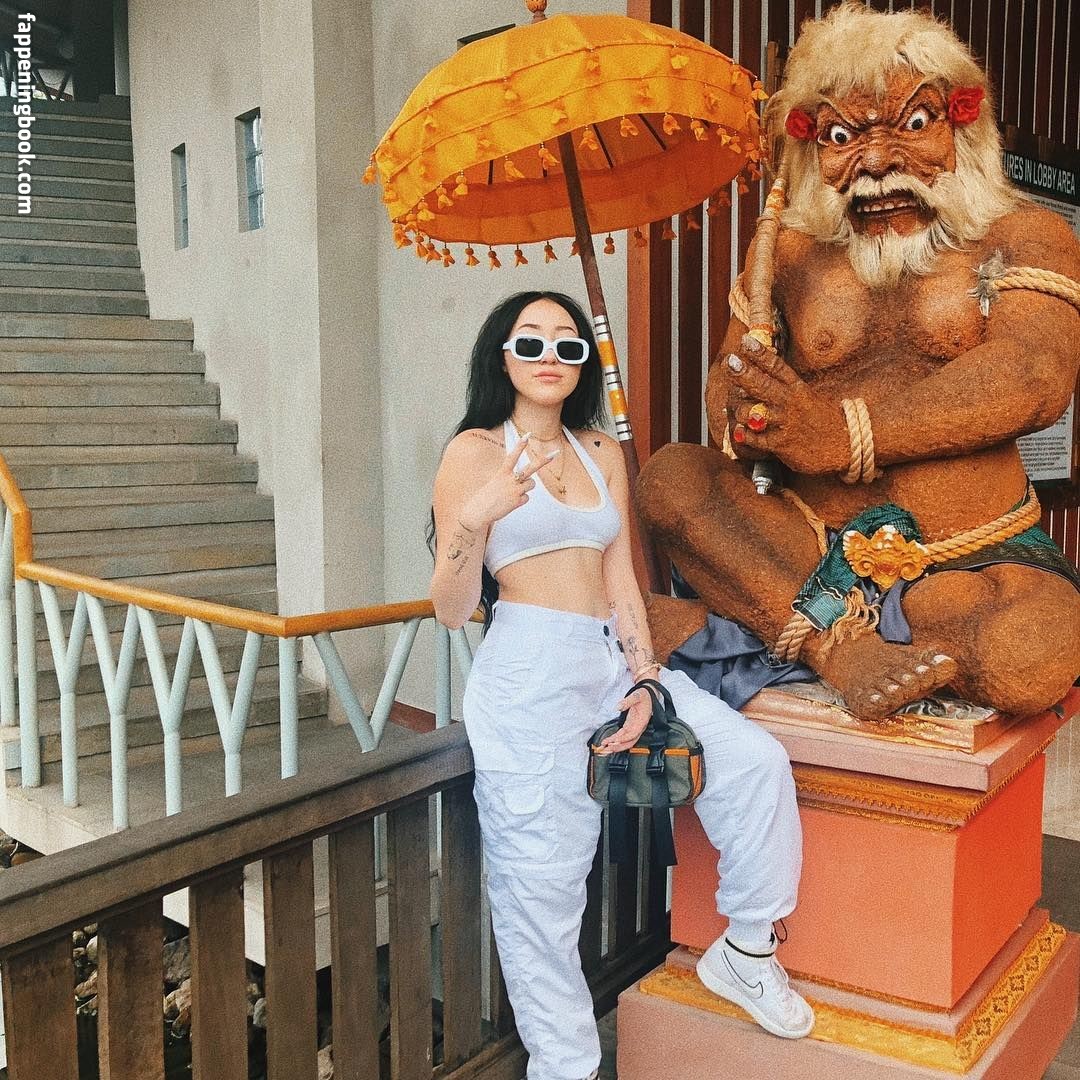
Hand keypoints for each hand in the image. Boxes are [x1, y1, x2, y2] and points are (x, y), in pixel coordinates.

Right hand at [459, 436, 558, 530]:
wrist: (478, 511)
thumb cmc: (486, 496)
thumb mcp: (496, 482)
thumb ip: (510, 479)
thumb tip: (524, 482)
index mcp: (502, 473)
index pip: (513, 456)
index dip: (520, 445)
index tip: (528, 435)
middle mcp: (510, 480)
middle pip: (530, 468)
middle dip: (543, 461)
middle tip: (554, 453)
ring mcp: (514, 491)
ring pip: (531, 484)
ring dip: (527, 486)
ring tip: (515, 491)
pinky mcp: (517, 502)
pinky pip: (526, 498)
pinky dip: (521, 500)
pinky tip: (510, 502)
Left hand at [596, 688, 653, 754]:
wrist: (649, 696)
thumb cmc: (644, 696)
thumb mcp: (637, 695)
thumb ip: (627, 701)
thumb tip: (618, 707)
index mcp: (642, 721)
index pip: (633, 733)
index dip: (624, 738)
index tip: (615, 741)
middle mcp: (638, 727)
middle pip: (629, 741)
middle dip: (618, 747)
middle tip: (607, 749)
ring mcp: (634, 728)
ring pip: (625, 741)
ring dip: (615, 746)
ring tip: (604, 748)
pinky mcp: (629, 727)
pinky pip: (622, 736)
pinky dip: (615, 740)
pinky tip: (607, 742)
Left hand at [724, 341, 849, 474]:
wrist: (845, 446)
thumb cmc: (823, 421)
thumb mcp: (809, 397)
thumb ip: (787, 387)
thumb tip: (761, 372)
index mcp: (798, 389)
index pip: (777, 367)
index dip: (760, 354)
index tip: (745, 341)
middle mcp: (791, 403)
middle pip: (762, 384)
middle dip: (743, 373)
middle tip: (729, 362)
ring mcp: (785, 423)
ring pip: (752, 412)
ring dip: (741, 411)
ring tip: (740, 411)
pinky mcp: (781, 444)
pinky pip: (754, 438)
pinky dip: (744, 434)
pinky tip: (742, 432)